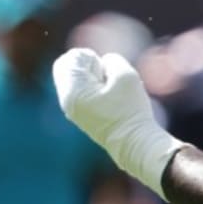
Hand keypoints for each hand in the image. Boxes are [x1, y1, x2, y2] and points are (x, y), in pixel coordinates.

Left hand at [52, 48, 186, 195]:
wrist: (135, 144)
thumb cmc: (130, 110)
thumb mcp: (126, 75)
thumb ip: (112, 60)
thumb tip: (104, 63)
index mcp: (72, 92)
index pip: (70, 60)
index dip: (91, 58)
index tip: (104, 70)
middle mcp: (67, 102)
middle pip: (71, 70)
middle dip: (90, 68)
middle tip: (107, 79)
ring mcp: (74, 111)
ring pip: (80, 82)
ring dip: (95, 80)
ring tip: (111, 90)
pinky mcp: (83, 118)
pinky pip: (85, 94)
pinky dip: (97, 91)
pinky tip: (112, 99)